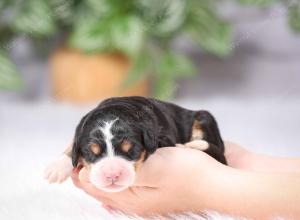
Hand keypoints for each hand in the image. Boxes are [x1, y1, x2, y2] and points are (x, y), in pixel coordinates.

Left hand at [71, 146, 224, 215]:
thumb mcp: (154, 168)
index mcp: (129, 198)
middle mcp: (132, 204)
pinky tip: (113, 167)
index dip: (80, 165)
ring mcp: (142, 201)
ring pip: (109, 187)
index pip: (91, 184)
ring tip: (95, 154)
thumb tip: (88, 174)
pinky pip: (122, 186)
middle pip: (97, 188)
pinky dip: (113, 175)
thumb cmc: (188, 173)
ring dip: (99, 171)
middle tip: (82, 148)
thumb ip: (121, 172)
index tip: (79, 146)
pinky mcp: (150, 194)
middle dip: (86, 169)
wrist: (217, 184)